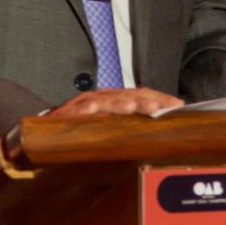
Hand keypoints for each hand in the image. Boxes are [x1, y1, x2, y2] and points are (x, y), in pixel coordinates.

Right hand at [48, 86, 182, 118]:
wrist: (47, 130)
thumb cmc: (82, 129)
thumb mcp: (109, 124)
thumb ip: (129, 124)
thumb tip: (158, 124)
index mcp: (114, 99)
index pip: (140, 94)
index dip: (159, 98)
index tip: (178, 105)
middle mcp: (102, 98)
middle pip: (127, 96)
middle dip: (146, 102)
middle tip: (163, 108)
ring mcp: (85, 104)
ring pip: (105, 101)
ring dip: (120, 104)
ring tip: (134, 107)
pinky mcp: (68, 114)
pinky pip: (77, 111)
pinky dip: (85, 110)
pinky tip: (93, 110)